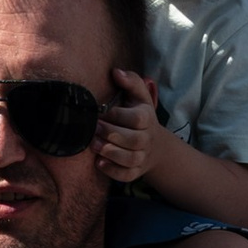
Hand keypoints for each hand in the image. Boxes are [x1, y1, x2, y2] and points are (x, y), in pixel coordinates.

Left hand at [96, 70, 161, 185]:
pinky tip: (99, 163)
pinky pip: (127, 175)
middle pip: (134, 140)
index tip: (102, 112)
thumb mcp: (138, 96)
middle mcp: (147, 139)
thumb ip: (130, 81)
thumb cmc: (139, 114)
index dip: (118, 116)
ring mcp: (142, 157)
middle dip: (112, 134)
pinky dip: (113, 171)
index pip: (137, 119)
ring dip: (111, 153)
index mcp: (147, 118)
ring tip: (94, 146)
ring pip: (130, 159)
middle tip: (93, 129)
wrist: (154, 144)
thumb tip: (115, 72)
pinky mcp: (135, 171)